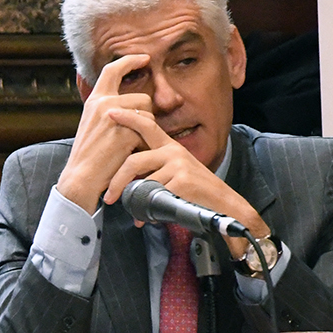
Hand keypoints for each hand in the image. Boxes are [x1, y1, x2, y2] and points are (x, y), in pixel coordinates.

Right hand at [55, 54, 153, 211]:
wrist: (81, 177)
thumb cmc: (89, 156)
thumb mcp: (93, 125)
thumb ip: (109, 110)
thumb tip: (134, 104)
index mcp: (95, 100)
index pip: (113, 70)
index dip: (130, 60)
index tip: (144, 58)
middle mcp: (104, 103)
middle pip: (142, 98)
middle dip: (144, 115)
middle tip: (131, 135)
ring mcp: (114, 117)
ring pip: (148, 113)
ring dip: (145, 129)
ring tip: (129, 145)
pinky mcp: (125, 132)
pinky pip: (148, 129)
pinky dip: (144, 142)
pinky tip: (131, 152)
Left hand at [101, 108, 269, 259]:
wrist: (224, 206)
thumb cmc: (196, 193)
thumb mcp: (175, 174)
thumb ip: (153, 171)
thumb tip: (126, 181)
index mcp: (170, 147)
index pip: (147, 126)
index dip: (128, 117)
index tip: (111, 113)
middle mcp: (174, 152)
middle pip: (134, 161)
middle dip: (117, 181)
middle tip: (108, 196)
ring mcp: (178, 165)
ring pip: (143, 183)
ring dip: (134, 202)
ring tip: (134, 213)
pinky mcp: (182, 180)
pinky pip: (154, 196)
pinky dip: (147, 212)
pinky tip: (148, 219)